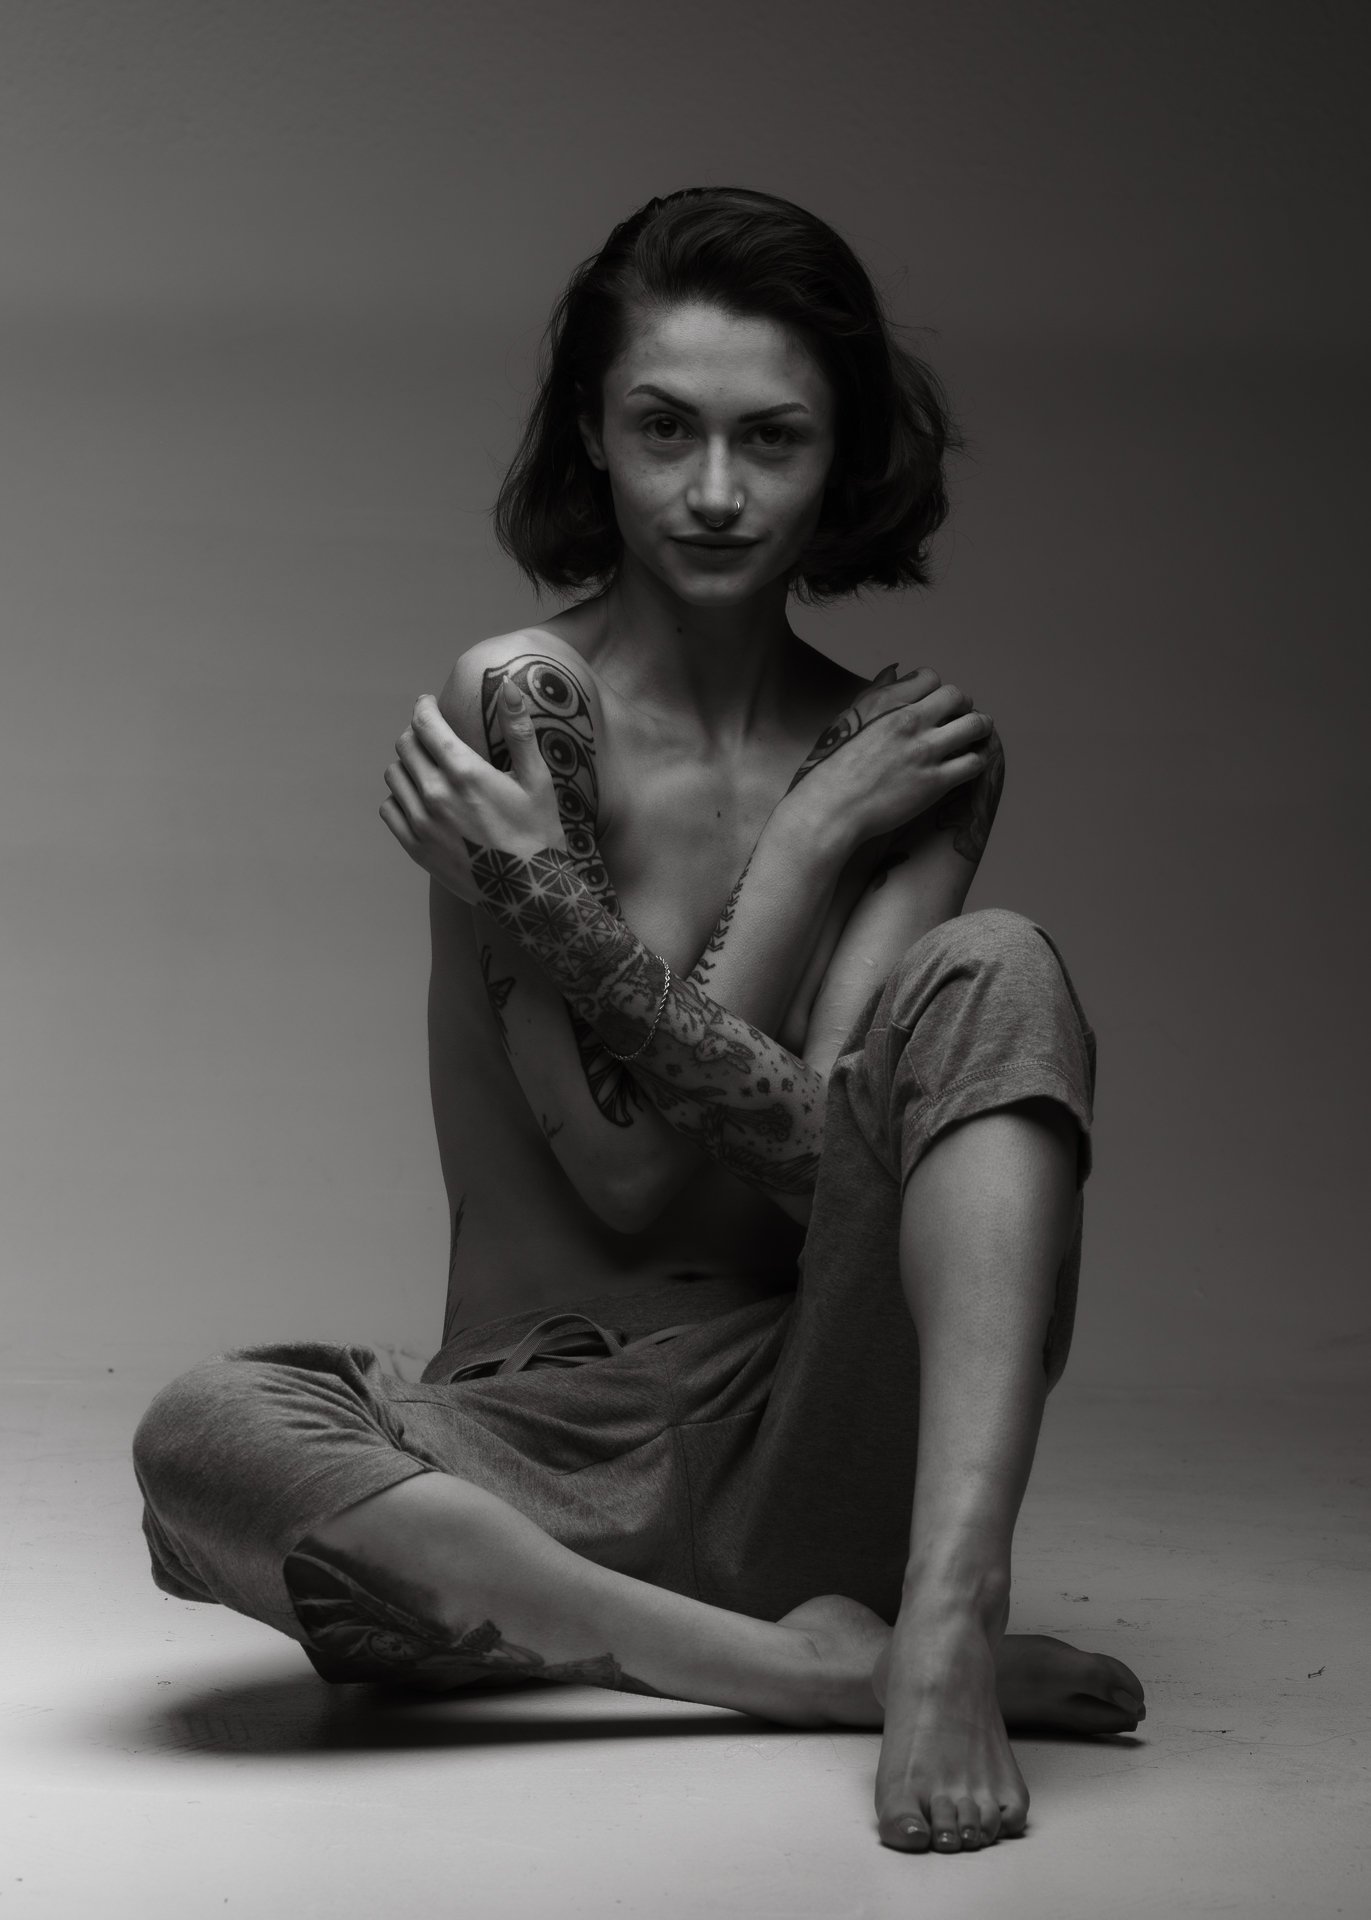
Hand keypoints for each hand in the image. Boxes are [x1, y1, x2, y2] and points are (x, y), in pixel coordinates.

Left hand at [380, 681, 567, 901]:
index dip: (424, 707)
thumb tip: (510, 686)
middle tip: (432, 737)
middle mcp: (436, 794)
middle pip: (405, 746)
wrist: (530, 892)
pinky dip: (400, 798)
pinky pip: (390, 809)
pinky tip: (420, 800)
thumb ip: (519, 730)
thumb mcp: (537, 779)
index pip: (424, 723)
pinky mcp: (415, 847)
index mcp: (464, 771)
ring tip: (427, 769)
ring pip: (394, 776)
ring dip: (407, 766)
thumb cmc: (538, 832)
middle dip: (417, 734)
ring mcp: (422, 822)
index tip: (428, 704)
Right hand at [781, 663, 995, 850]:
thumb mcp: (847, 719)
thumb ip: (875, 693)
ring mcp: (925, 751)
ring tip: (976, 736)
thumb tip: (895, 671)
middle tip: (960, 717)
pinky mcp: (935, 781)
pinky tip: (971, 763)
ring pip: (975, 725)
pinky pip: (974, 762)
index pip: (930, 678)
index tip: (935, 701)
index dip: (935, 689)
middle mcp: (909, 721)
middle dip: (962, 705)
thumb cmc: (831, 766)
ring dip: (980, 728)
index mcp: (887, 703)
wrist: (831, 807)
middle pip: (957, 696)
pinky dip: (978, 759)